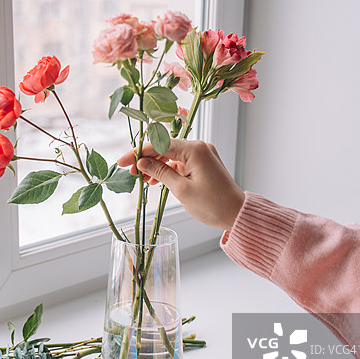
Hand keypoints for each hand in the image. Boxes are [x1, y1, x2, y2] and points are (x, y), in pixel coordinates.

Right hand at [117, 139, 243, 230]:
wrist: (236, 213)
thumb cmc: (212, 205)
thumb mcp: (181, 190)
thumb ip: (160, 173)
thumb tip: (142, 162)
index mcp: (194, 150)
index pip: (159, 145)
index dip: (138, 153)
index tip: (122, 162)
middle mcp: (199, 147)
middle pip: (165, 147)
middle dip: (146, 158)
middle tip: (131, 172)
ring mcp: (202, 154)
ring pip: (171, 154)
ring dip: (155, 165)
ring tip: (142, 179)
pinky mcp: (203, 163)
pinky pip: (180, 162)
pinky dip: (167, 169)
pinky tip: (155, 180)